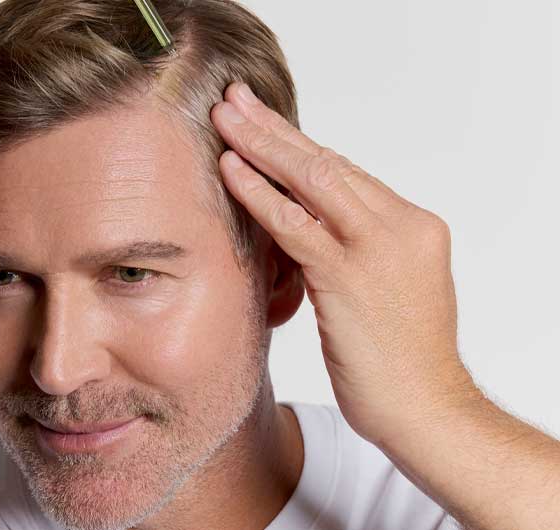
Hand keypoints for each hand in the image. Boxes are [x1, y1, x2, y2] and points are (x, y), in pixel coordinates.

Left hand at [210, 82, 480, 447]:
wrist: (426, 411)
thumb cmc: (401, 361)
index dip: (299, 145)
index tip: (264, 123)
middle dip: (275, 129)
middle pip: (327, 162)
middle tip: (235, 100)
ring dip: (261, 145)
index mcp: (413, 225)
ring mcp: (378, 248)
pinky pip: (295, 223)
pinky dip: (258, 193)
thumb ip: (354, 251)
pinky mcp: (349, 277)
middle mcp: (401, 226)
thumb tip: (305, 227)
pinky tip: (229, 169)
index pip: (346, 172)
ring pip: (311, 179)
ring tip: (223, 118)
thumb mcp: (385, 290)